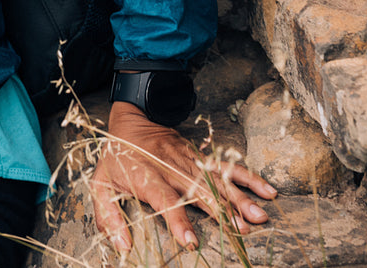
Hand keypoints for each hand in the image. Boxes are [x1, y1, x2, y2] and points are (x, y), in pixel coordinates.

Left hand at [91, 101, 275, 253]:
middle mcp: (171, 168)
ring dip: (239, 198)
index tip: (190, 240)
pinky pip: (227, 167)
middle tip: (241, 230)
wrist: (133, 118)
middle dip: (222, 211)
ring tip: (258, 216)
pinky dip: (248, 178)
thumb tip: (122, 247)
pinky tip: (266, 190)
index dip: (177, 219)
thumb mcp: (99, 183)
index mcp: (146, 175)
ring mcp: (190, 161)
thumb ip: (107, 217)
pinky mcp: (201, 157)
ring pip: (218, 180)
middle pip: (200, 190)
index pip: (164, 198)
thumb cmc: (116, 157)